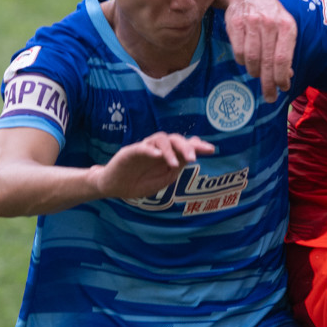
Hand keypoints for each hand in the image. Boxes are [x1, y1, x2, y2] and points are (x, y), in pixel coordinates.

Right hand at [93, 133, 214, 200]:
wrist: (115, 187)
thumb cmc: (139, 183)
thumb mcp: (163, 180)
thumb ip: (176, 169)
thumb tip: (190, 158)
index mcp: (167, 156)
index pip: (184, 146)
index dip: (197, 145)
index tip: (211, 149)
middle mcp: (158, 149)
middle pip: (175, 139)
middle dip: (187, 146)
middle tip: (194, 158)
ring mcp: (144, 148)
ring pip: (160, 139)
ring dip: (170, 150)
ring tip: (175, 164)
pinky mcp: (130, 152)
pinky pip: (141, 147)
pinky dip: (151, 150)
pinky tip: (158, 155)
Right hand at [222, 0, 296, 101]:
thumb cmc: (269, 13)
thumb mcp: (284, 26)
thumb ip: (286, 50)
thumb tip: (287, 76)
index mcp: (286, 25)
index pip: (283, 58)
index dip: (281, 78)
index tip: (282, 89)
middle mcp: (270, 24)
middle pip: (267, 62)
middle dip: (269, 84)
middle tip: (269, 97)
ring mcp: (251, 23)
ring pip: (252, 59)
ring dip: (255, 72)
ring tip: (257, 74)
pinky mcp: (235, 24)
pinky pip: (239, 52)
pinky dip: (243, 62)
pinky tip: (246, 60)